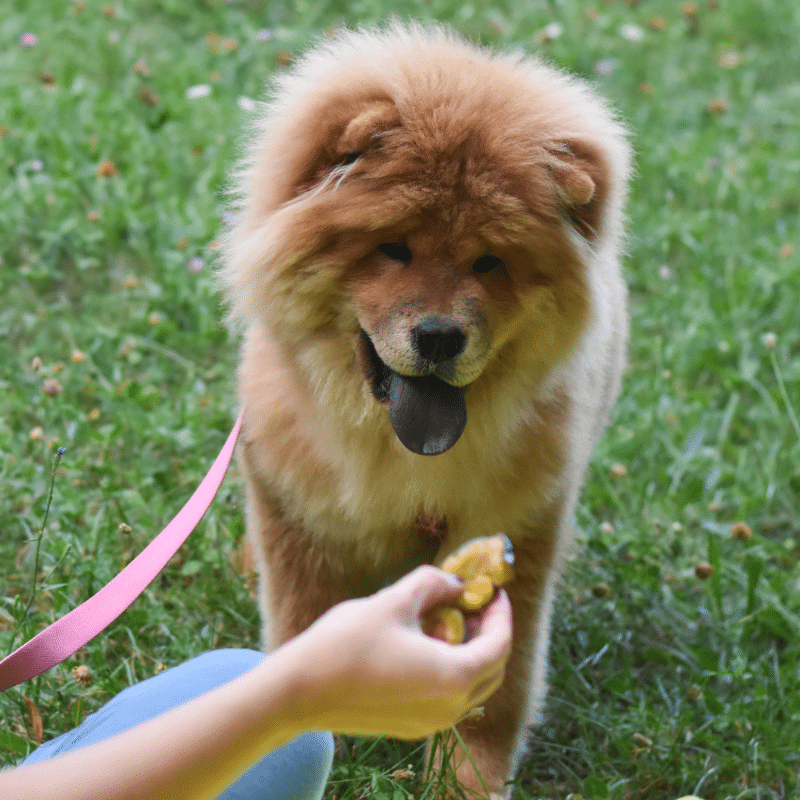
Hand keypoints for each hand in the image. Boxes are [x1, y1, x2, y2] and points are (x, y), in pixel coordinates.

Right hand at [277, 565, 512, 738]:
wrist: (300, 692)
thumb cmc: (347, 642)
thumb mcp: (394, 601)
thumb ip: (433, 584)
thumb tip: (456, 581)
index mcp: (454, 677)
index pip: (499, 644)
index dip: (500, 613)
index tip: (493, 590)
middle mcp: (450, 708)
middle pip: (491, 670)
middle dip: (490, 633)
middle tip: (476, 603)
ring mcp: (430, 723)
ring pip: (471, 686)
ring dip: (471, 652)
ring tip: (451, 619)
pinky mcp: (409, 727)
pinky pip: (447, 697)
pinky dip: (450, 669)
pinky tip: (425, 644)